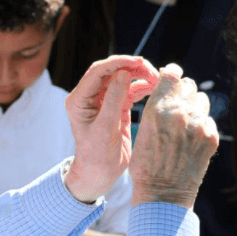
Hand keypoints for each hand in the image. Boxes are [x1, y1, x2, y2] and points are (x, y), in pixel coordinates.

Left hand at [65, 55, 157, 202]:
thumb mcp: (105, 128)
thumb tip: (124, 73)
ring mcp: (104, 102)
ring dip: (139, 76)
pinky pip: (130, 92)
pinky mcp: (117, 109)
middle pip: (111, 72)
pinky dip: (142, 88)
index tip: (137, 61)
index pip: (97, 71)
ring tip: (157, 78)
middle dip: (132, 68)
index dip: (118, 63)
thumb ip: (114, 100)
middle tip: (152, 70)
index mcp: (79, 99)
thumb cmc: (96, 155)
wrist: (99, 174)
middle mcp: (90, 97)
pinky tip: (154, 87)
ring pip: (122, 80)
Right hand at [129, 64, 218, 208]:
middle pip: (189, 85)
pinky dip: (202, 126)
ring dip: (195, 107)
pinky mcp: (211, 138)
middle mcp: (179, 113)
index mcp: (157, 109)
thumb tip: (169, 91)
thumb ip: (157, 108)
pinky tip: (191, 140)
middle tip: (178, 106)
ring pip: (202, 100)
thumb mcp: (143, 130)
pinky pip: (209, 120)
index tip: (173, 75)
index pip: (171, 74)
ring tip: (185, 124)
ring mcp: (198, 125)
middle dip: (183, 93)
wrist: (162, 195)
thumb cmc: (146, 165)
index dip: (173, 73)